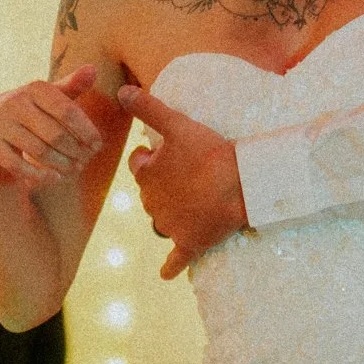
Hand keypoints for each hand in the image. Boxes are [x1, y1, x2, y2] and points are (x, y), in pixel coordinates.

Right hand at [0, 66, 105, 184]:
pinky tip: (54, 178)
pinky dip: (39, 175)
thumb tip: (93, 68)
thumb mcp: (50, 96)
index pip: (68, 111)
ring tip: (73, 170)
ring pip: (38, 151)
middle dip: (74, 151)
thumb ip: (73, 85)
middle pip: (55, 134)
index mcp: (35, 88)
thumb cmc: (31, 110)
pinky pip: (17, 165)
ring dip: (61, 164)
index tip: (97, 146)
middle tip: (85, 162)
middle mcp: (15, 102)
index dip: (86, 131)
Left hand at [117, 86, 247, 278]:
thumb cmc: (210, 153)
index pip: (138, 164)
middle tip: (186, 174)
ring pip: (161, 220)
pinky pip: (175, 260)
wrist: (243, 186)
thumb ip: (148, 108)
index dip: (149, 157)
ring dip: (170, 213)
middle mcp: (151, 203)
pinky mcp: (189, 244)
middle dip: (162, 184)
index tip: (162, 151)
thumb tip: (120, 90)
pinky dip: (170, 266)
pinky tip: (166, 273)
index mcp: (146, 175)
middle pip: (149, 192)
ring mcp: (170, 226)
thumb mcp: (178, 125)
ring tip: (192, 202)